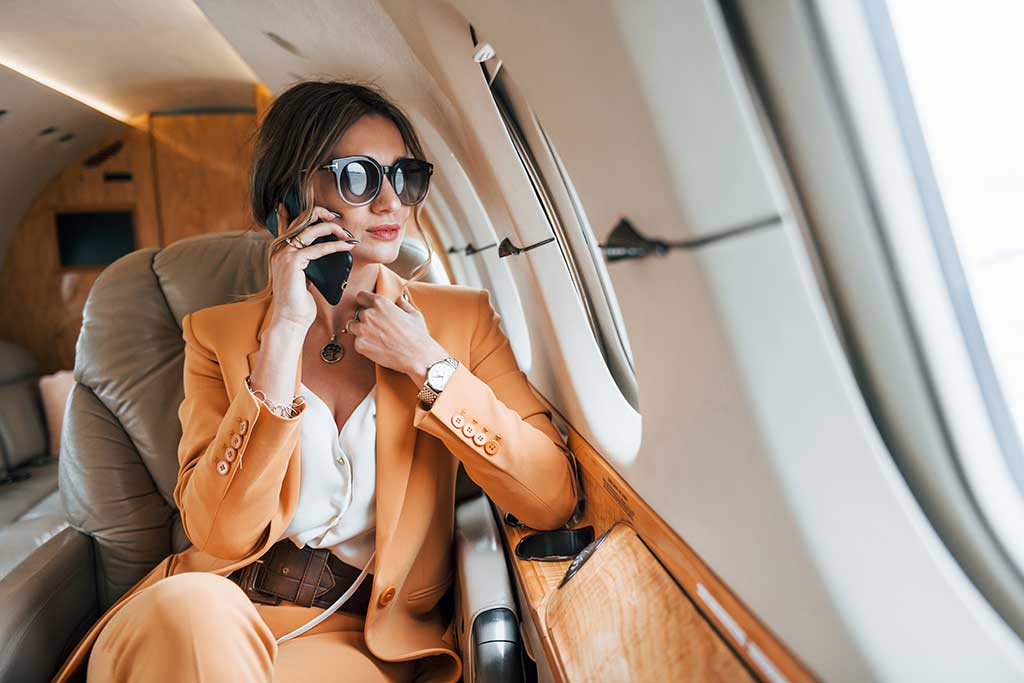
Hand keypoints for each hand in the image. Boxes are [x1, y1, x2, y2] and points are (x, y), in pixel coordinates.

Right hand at [269, 204, 358, 331]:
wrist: (290, 320)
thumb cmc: (298, 302)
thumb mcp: (303, 275)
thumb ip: (307, 260)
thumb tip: (322, 249)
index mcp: (278, 249)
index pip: (288, 221)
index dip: (306, 211)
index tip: (326, 211)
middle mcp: (278, 248)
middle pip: (301, 218)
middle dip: (323, 215)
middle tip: (339, 220)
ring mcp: (283, 253)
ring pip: (311, 229)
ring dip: (332, 228)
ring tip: (347, 234)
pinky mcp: (293, 262)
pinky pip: (318, 248)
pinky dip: (335, 246)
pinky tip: (346, 246)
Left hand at [348, 289, 449, 383]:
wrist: (417, 356)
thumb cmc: (417, 336)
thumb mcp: (414, 314)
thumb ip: (403, 304)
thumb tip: (400, 300)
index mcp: (381, 303)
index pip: (361, 296)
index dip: (365, 302)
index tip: (367, 307)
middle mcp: (369, 314)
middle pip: (358, 313)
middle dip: (365, 319)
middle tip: (377, 327)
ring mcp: (362, 330)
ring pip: (353, 326)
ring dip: (361, 330)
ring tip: (375, 337)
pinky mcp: (360, 345)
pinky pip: (356, 342)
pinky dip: (364, 344)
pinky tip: (376, 346)